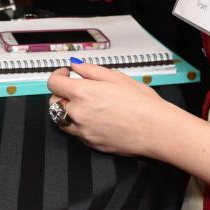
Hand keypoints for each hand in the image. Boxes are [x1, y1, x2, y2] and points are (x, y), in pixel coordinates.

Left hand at [46, 62, 177, 157]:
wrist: (156, 130)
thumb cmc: (142, 104)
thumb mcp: (115, 77)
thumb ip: (90, 70)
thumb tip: (75, 66)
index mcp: (83, 93)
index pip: (53, 83)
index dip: (58, 75)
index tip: (65, 74)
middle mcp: (79, 113)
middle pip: (53, 102)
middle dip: (61, 93)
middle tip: (75, 88)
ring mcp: (83, 131)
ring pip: (61, 120)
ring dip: (67, 110)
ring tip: (85, 104)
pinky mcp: (91, 144)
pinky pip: (76, 132)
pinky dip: (79, 124)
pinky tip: (95, 118)